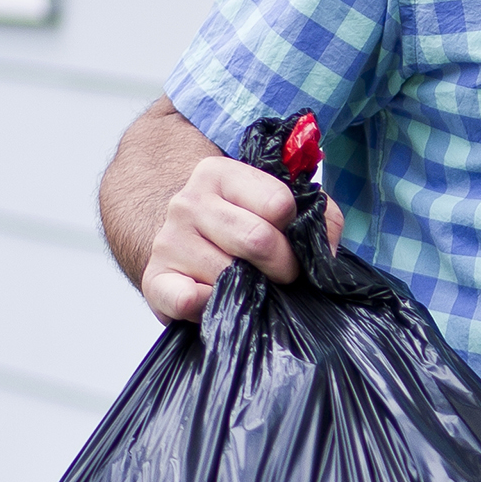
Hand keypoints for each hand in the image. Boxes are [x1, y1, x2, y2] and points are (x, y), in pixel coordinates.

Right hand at [140, 155, 344, 322]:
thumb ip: (317, 216)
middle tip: (282, 275)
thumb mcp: (278, 205)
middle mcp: (188, 202)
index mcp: (220, 174)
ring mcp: (168, 240)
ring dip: (250, 289)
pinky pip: (186, 299)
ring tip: (248, 284)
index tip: (292, 242)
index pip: (278, 203)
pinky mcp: (154, 278)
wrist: (180, 242)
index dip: (295, 232)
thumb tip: (325, 253)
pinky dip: (208, 307)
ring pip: (230, 274)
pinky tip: (216, 301)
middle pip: (257, 239)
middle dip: (283, 266)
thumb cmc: (240, 224)